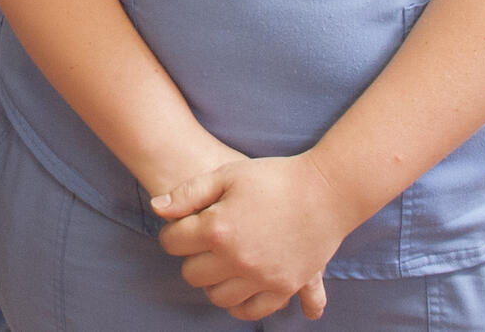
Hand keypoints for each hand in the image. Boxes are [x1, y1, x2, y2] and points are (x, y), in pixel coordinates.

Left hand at [153, 155, 353, 321]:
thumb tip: (156, 209)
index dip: (173, 233)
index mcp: (218, 229)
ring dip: (214, 283)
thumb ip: (188, 194)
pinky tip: (239, 288)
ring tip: (221, 264)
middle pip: (192, 274)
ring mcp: (262, 277)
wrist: (328, 191)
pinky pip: (253, 310)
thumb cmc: (274, 177)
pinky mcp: (285, 287)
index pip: (172, 243)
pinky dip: (242, 304)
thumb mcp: (226, 174)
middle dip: (192, 258)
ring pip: (219, 297)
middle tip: (203, 244)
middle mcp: (237, 259)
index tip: (183, 227)